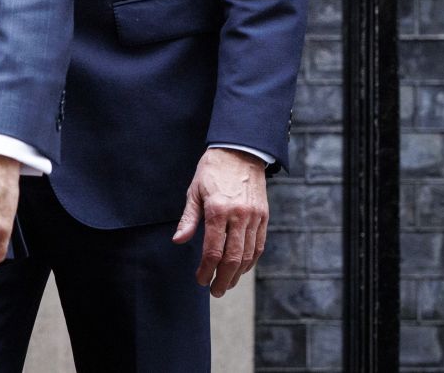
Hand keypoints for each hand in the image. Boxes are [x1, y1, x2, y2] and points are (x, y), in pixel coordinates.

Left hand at [172, 147, 268, 296]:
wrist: (240, 152)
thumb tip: (178, 241)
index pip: (213, 249)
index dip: (206, 269)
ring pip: (248, 254)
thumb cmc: (212, 171)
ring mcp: (255, 217)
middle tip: (215, 291)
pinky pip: (259, 245)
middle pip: (233, 257)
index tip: (200, 279)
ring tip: (227, 284)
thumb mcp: (194, 191)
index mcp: (218, 209)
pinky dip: (250, 260)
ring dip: (237, 274)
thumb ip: (188, 219)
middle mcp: (239, 216)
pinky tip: (241, 269)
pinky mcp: (264, 217)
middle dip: (223, 278)